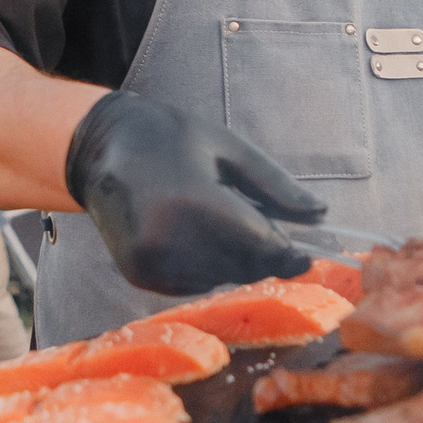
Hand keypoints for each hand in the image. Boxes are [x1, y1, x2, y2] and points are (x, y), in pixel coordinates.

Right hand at [63, 91, 323, 294]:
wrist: (100, 148)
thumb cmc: (170, 138)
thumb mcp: (228, 148)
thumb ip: (275, 185)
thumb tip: (322, 215)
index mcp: (193, 201)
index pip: (259, 245)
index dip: (289, 255)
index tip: (309, 258)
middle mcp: (168, 239)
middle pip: (243, 267)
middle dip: (261, 253)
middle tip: (258, 222)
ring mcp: (149, 261)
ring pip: (220, 279)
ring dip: (233, 261)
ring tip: (215, 220)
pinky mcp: (138, 274)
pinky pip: (193, 284)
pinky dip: (206, 268)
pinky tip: (193, 235)